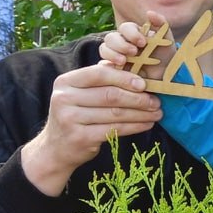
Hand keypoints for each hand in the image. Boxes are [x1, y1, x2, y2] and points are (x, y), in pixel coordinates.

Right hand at [18, 62, 161, 195]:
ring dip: (141, 113)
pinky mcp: (80, 137)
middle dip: (138, 98)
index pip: (99, 74)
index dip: (124, 78)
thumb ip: (99, 78)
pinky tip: (147, 124)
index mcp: (65, 82)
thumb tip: (130, 64)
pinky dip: (135, 126)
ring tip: (156, 113)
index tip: (144, 84)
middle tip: (156, 101)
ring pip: (115, 113)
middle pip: (110, 95)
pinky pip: (115, 129)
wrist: (56, 148)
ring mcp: (70, 119)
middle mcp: (64, 98)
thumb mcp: (79, 93)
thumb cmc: (75, 115)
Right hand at [100, 11, 173, 79]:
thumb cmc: (164, 56)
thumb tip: (149, 13)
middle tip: (134, 52)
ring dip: (112, 54)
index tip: (143, 43)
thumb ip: (161, 24)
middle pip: (111, 38)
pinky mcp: (112, 67)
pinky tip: (119, 68)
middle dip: (121, 44)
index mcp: (132, 32)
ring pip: (104, 49)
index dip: (132, 34)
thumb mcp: (166, 40)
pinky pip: (103, 64)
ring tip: (124, 61)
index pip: (125, 28)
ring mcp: (115, 54)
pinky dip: (109, 64)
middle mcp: (121, 42)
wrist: (163, 77)